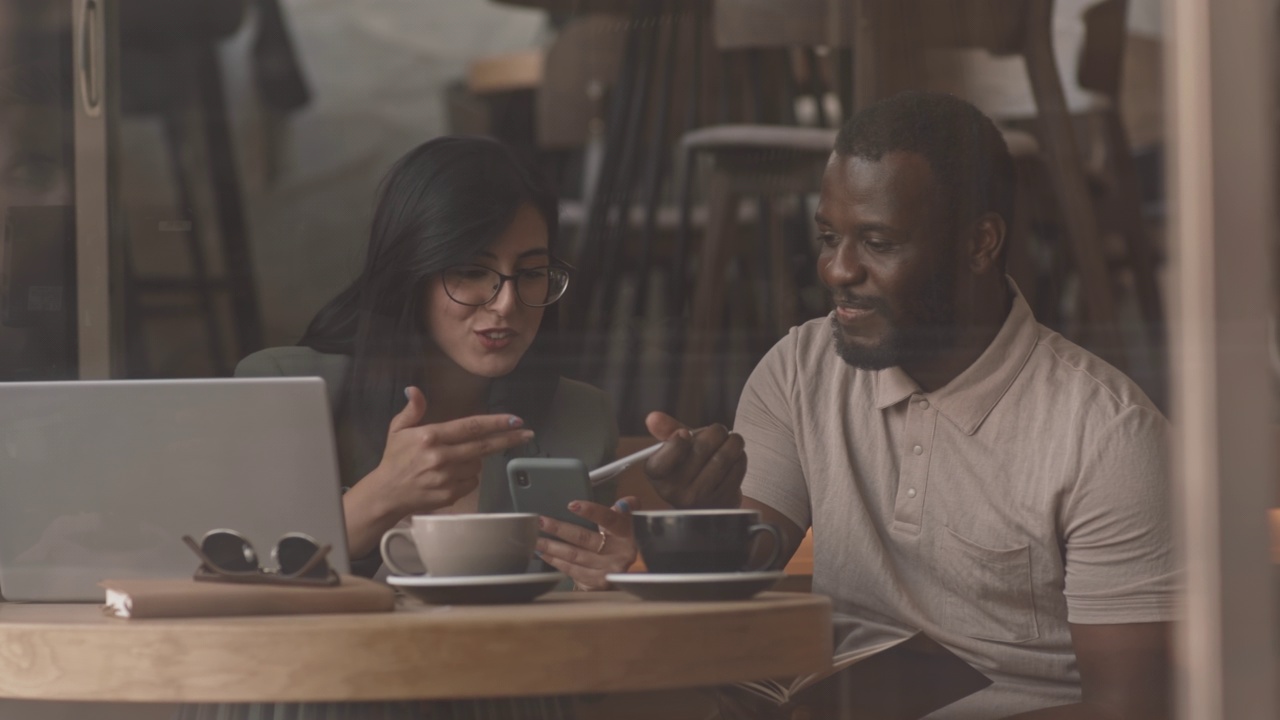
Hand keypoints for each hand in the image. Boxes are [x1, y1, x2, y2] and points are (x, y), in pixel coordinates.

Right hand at [370, 386, 534, 516]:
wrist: (386, 494)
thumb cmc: (394, 459)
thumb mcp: (398, 430)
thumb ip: (412, 410)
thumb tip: (414, 390)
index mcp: (431, 436)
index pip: (471, 426)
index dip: (496, 423)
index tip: (516, 420)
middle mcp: (441, 457)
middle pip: (484, 446)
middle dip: (508, 439)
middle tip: (527, 434)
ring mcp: (447, 477)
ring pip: (477, 465)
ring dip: (473, 460)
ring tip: (454, 460)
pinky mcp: (450, 495)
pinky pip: (471, 482)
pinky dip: (467, 477)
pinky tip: (451, 475)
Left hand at [535, 497, 639, 590]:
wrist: (617, 571)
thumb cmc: (615, 541)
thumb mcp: (621, 524)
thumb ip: (621, 511)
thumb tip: (624, 503)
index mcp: (625, 533)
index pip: (609, 519)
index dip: (591, 512)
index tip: (572, 505)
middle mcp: (620, 552)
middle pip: (585, 538)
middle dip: (560, 529)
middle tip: (541, 521)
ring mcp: (608, 569)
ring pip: (575, 555)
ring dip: (552, 546)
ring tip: (536, 539)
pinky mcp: (597, 581)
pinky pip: (572, 570)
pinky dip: (556, 561)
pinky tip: (544, 554)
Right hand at [642, 411, 745, 508]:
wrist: (703, 500)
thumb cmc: (687, 467)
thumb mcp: (674, 449)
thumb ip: (667, 430)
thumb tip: (653, 417)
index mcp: (657, 474)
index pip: (664, 456)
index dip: (677, 442)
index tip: (686, 433)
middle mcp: (674, 491)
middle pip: (701, 449)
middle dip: (716, 432)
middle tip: (719, 430)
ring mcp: (699, 499)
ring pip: (723, 457)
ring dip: (733, 441)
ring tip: (732, 439)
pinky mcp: (722, 502)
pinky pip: (737, 469)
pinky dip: (740, 456)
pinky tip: (736, 456)